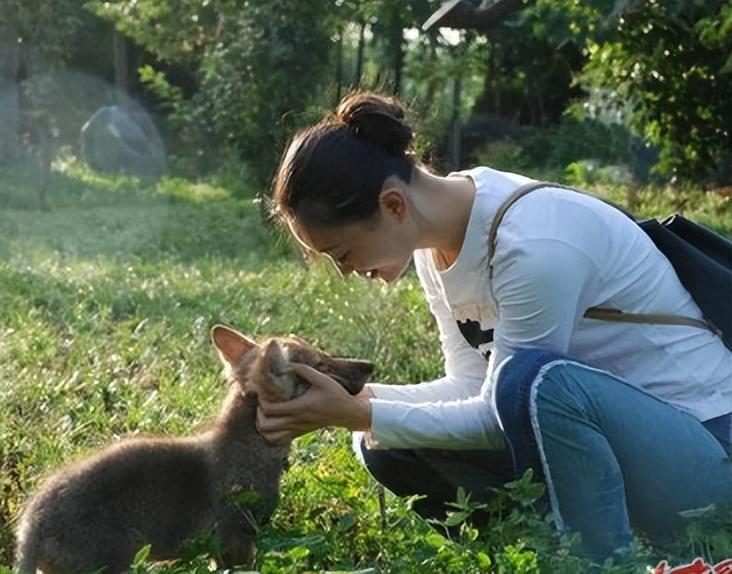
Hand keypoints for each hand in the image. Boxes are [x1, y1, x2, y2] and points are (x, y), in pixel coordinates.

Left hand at [256, 363, 371, 444]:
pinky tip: (273, 422)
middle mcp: (295, 421)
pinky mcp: (299, 433)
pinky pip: (277, 440)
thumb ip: (304, 370)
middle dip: (258, 414)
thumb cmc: (334, 394)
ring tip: (265, 413)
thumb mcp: (322, 378)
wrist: (346, 413)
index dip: (262, 402)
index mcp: (299, 407)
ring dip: (262, 425)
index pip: (270, 410)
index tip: (263, 392)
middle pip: (265, 425)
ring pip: (269, 436)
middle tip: (262, 403)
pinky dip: (270, 433)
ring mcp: (296, 429)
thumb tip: (287, 365)